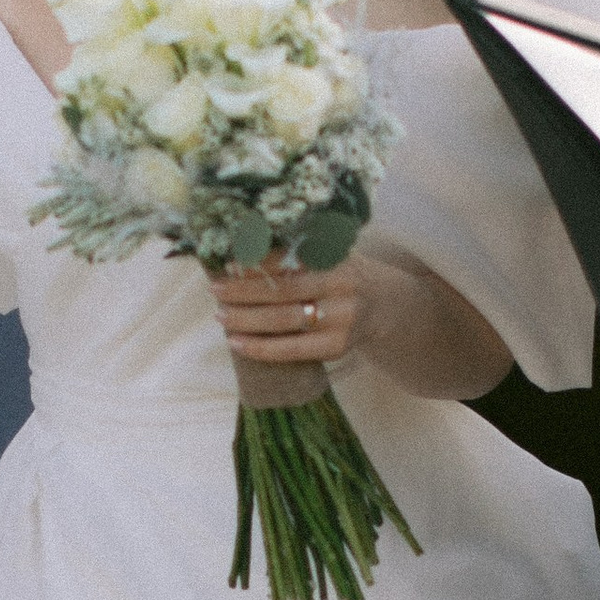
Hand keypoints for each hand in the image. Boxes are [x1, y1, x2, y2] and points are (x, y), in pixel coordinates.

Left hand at [211, 253, 379, 370]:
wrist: (385, 304)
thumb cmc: (342, 273)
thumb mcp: (329, 252)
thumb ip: (295, 251)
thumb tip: (242, 249)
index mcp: (335, 257)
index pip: (288, 260)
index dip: (256, 263)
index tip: (227, 264)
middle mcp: (341, 286)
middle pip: (282, 290)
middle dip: (243, 292)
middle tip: (215, 291)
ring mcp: (340, 319)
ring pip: (283, 321)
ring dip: (246, 320)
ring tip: (221, 316)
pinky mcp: (337, 347)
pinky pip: (292, 350)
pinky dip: (261, 348)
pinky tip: (237, 343)